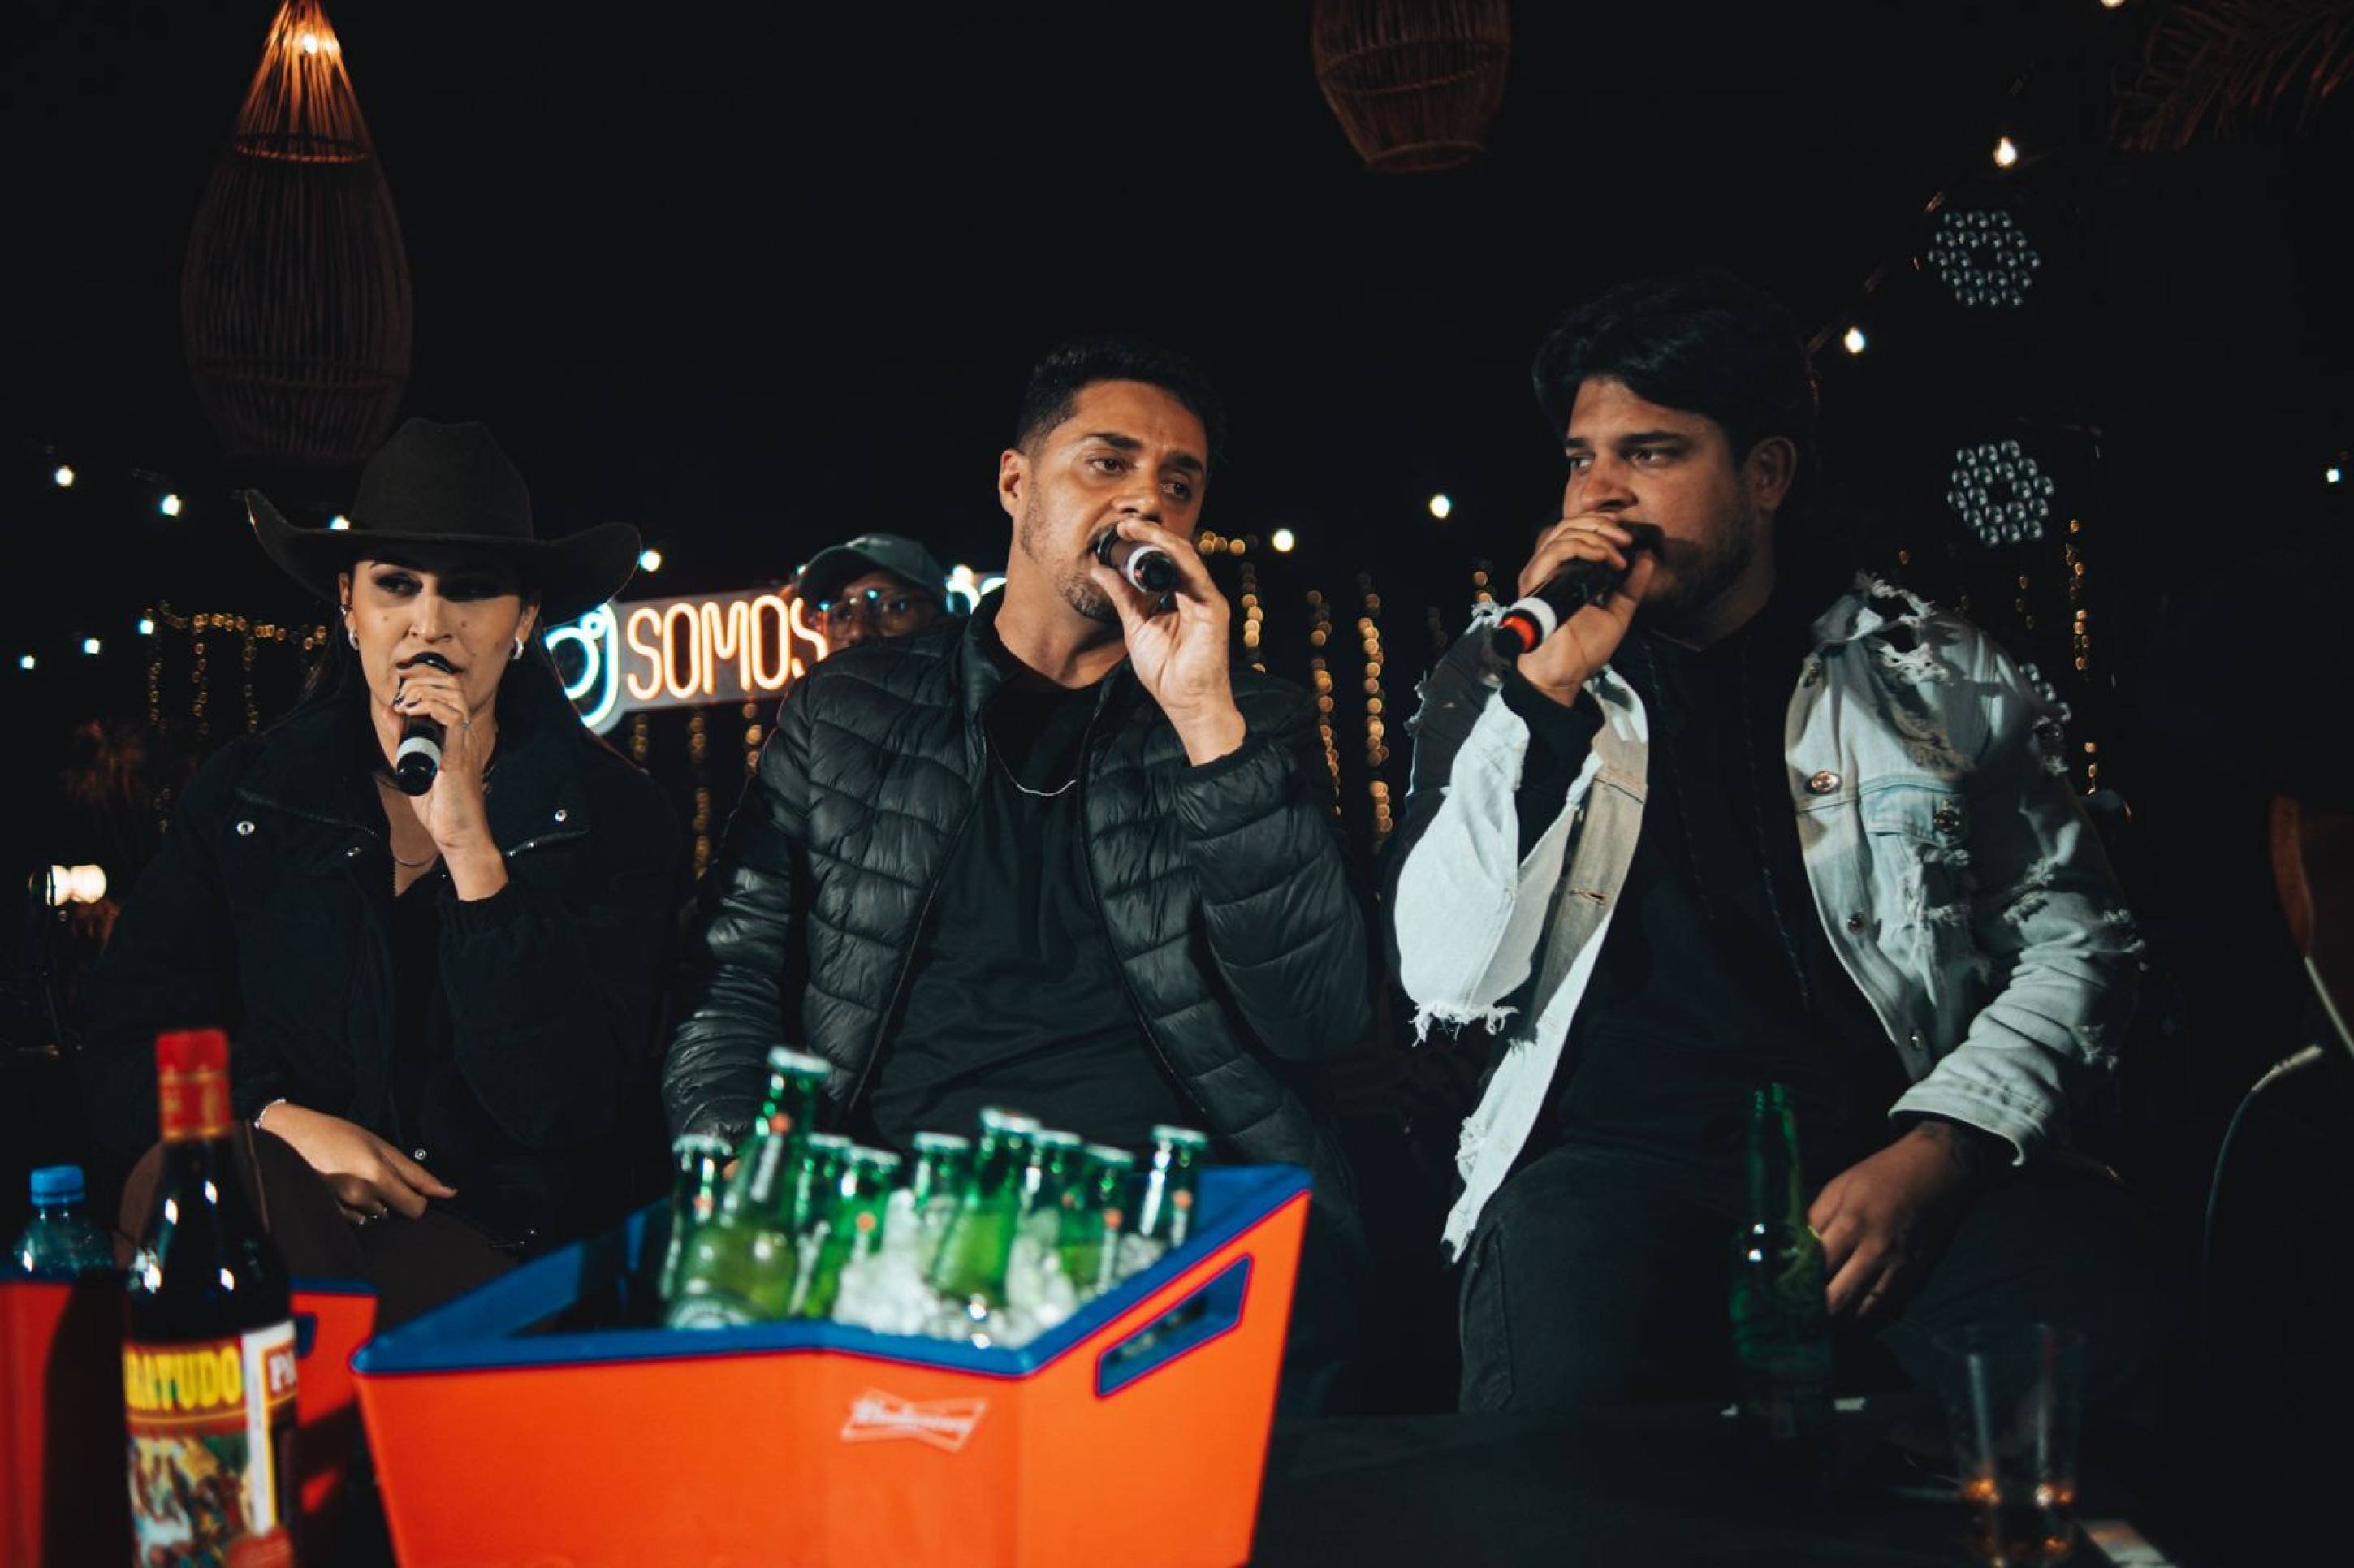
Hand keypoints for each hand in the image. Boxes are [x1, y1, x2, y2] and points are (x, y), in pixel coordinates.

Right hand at [258, 1103, 456, 1223]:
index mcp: (377, 1176)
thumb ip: (414, 1173)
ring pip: (373, 1216)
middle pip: (395, 1213)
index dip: (418, 1198)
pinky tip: (340, 1187)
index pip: (415, 1208)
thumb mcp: (380, 1145)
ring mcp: (340, 1207)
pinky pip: (352, 1219)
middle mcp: (359, 1196)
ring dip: (371, 1202)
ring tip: (352, 1177)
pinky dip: (352, 1208)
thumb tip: (447, 1192)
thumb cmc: (336, 1134)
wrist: (288, 1135)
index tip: (411, 1188)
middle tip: (375, 1175)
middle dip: (393, 1199)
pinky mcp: (325, 1213)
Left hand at [389, 662, 493, 854]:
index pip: (450, 690)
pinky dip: (429, 706)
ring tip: (405, 701)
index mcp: (457, 736)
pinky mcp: (458, 756)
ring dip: (424, 689)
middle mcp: (464, 735)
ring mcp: (464, 744)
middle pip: (452, 685)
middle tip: (400, 693)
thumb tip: (390, 712)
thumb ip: (403, 739)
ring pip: (453, 695)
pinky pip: (451, 718)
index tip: (402, 687)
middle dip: (423, 678)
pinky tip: (412, 711)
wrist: (460, 835)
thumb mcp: (414, 764)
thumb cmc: (443, 806)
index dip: (427, 679)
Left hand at [1090, 517, 1247, 763]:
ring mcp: (1206, 599)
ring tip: (1133, 528)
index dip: (1141, 545)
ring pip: (1184, 557)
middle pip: (1173, 554)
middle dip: (1148, 535)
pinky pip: (1195, 573)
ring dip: (1158, 539)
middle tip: (1122, 523)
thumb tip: (1099, 570)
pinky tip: (1156, 545)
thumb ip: (1122, 597)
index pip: (1161, 562)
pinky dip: (1174, 556)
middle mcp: (1194, 593)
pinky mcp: (1214, 608)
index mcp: (1178, 597)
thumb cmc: (1166, 671)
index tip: (1116, 533)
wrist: (1186, 702)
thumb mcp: (1135, 626)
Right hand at [1512, 514, 1658, 703]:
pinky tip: (1602, 556)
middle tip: (1626, 540)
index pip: (1576, 531)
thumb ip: (1630, 587)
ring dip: (1595, 536)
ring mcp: (1539, 574)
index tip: (1628, 540)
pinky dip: (1581, 547)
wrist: (1566, 675)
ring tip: (1617, 553)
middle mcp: (1548, 569)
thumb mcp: (1617, 612)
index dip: (1601, 526)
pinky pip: (1555, 551)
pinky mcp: (1535, 583)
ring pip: (1562, 533)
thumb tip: (1647, 558)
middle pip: (1568, 525)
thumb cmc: (1583, 649)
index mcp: (1564, 572)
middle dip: (1601, 525)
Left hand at [1808, 1120, 1996, 1320]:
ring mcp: (1900, 1268)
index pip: (1817, 1268)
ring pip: (1864, 1313)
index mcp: (1852, 1223)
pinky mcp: (1918, 1277)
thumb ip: (1815, 1220)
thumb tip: (1790, 1249)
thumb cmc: (1883, 1176)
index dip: (1796, 1285)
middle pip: (1838, 1299)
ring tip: (1822, 1321)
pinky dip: (1868, 1318)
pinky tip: (1852, 1316)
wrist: (1939, 1172)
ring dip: (1841, 1321)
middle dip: (1815, 1313)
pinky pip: (1890, 1310)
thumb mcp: (1839, 1187)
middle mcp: (1877, 1250)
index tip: (1782, 1294)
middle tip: (1799, 1315)